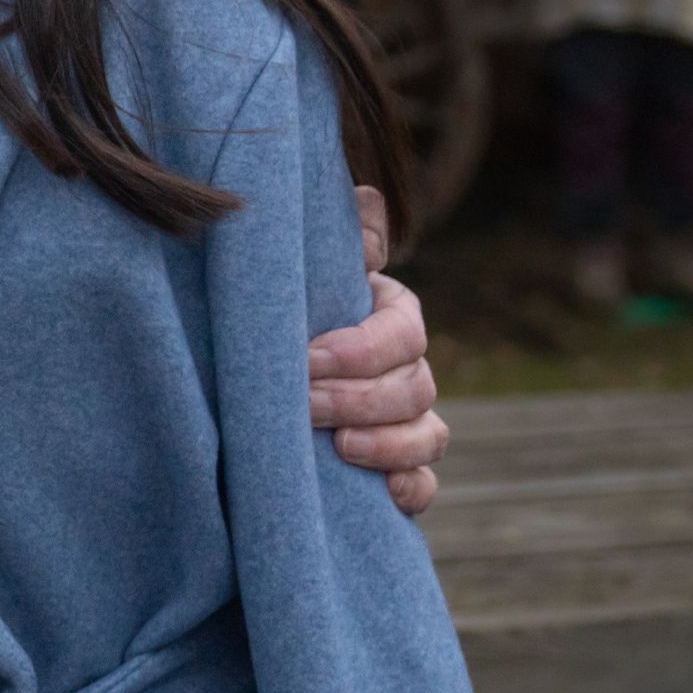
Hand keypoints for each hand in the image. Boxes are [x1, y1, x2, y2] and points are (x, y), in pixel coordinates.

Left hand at [306, 186, 445, 515]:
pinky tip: (383, 493)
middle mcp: (408, 367)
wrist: (263, 363)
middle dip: (360, 398)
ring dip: (388, 444)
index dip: (362, 349)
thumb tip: (365, 199)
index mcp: (392, 315)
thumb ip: (338, 239)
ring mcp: (409, 421)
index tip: (307, 358)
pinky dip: (411, 490)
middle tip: (303, 405)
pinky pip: (424, 485)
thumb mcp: (304, 269)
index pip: (403, 331)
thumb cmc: (285, 305)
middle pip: (416, 386)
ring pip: (429, 434)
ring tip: (337, 447)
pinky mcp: (397, 467)